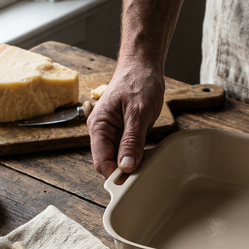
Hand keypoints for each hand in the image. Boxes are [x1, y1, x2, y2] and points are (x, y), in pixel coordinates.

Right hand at [87, 60, 164, 178]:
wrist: (143, 65)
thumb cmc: (138, 82)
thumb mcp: (138, 112)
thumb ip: (131, 140)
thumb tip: (126, 166)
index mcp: (99, 126)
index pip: (101, 161)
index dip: (115, 175)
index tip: (131, 183)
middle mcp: (103, 132)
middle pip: (109, 163)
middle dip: (124, 172)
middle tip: (144, 177)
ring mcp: (114, 132)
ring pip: (120, 159)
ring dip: (133, 164)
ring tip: (148, 167)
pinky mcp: (125, 132)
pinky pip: (129, 150)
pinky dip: (138, 156)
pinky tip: (149, 157)